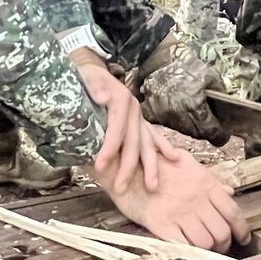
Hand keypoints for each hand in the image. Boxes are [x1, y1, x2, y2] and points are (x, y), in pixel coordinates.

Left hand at [78, 58, 176, 193]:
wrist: (94, 70)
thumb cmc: (86, 76)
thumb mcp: (86, 76)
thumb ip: (94, 86)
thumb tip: (104, 97)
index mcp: (121, 100)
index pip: (117, 129)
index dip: (109, 148)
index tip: (100, 166)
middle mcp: (134, 109)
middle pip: (133, 142)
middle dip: (128, 167)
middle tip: (120, 188)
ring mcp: (139, 116)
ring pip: (147, 143)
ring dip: (150, 165)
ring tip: (152, 185)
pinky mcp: (140, 121)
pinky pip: (154, 136)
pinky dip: (163, 147)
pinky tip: (174, 158)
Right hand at [94, 147, 249, 250]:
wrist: (125, 165)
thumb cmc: (156, 163)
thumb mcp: (186, 163)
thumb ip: (209, 179)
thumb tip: (229, 192)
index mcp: (205, 184)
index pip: (233, 212)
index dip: (242, 229)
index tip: (242, 238)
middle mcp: (196, 200)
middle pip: (221, 232)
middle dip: (223, 244)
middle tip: (219, 246)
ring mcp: (179, 214)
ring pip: (205, 243)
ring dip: (207, 250)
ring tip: (203, 249)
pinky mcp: (161, 226)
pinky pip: (183, 247)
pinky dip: (188, 254)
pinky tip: (187, 251)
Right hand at [139, 42, 228, 144]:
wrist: (157, 59)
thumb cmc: (184, 66)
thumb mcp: (210, 75)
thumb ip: (220, 93)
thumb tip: (227, 110)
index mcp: (194, 106)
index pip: (211, 131)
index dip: (220, 135)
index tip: (223, 135)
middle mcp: (178, 116)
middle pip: (197, 134)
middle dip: (206, 131)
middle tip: (210, 124)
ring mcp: (163, 116)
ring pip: (182, 130)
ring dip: (190, 126)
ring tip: (194, 114)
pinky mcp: (152, 115)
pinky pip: (167, 124)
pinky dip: (174, 120)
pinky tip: (178, 110)